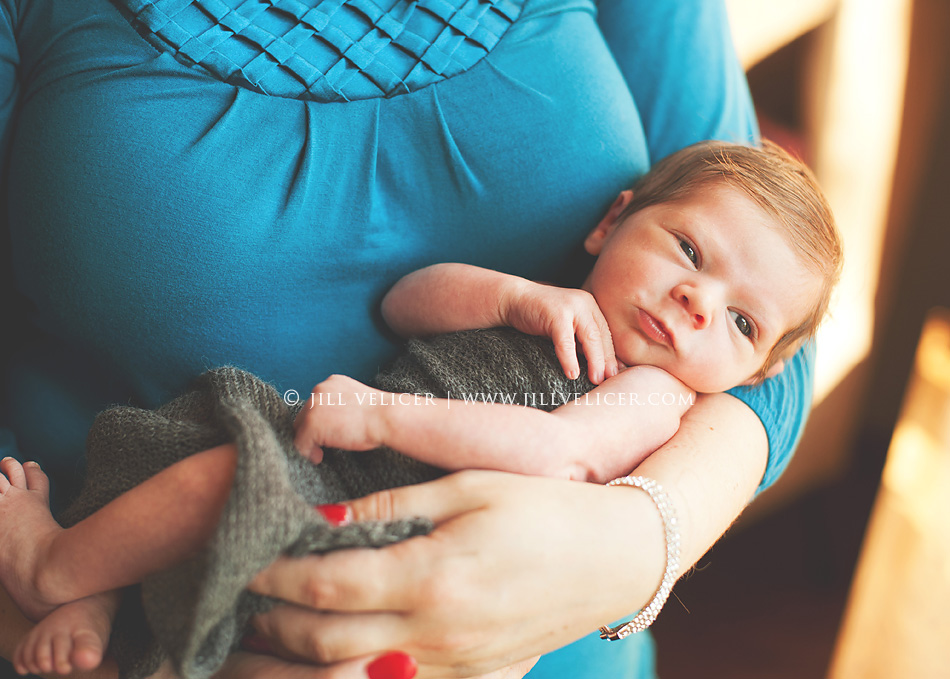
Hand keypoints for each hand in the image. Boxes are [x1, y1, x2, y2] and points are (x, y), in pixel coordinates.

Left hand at [246, 471, 665, 676]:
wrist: (617, 556)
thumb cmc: (545, 508)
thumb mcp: (470, 487)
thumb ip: (392, 507)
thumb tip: (324, 517)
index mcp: (435, 577)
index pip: (328, 583)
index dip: (277, 572)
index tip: (245, 557)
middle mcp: (438, 635)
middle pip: (326, 644)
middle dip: (271, 625)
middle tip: (236, 602)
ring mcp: (457, 668)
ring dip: (293, 672)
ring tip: (253, 651)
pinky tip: (326, 670)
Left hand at [294, 375, 387, 461]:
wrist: (386, 418)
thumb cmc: (379, 414)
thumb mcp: (356, 400)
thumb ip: (340, 404)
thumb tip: (333, 421)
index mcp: (331, 382)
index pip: (315, 404)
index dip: (319, 420)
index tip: (326, 431)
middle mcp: (319, 390)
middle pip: (304, 415)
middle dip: (311, 431)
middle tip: (320, 446)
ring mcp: (313, 407)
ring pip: (300, 428)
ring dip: (308, 442)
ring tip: (319, 452)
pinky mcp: (312, 424)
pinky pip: (301, 443)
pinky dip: (307, 452)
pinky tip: (319, 457)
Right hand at [502, 282, 616, 383]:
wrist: (514, 299)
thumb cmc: (540, 316)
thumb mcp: (566, 327)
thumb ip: (581, 339)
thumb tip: (600, 365)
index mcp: (590, 306)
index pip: (606, 333)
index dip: (611, 355)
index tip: (615, 374)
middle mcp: (585, 303)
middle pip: (601, 336)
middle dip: (606, 360)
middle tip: (609, 380)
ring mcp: (571, 307)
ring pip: (589, 338)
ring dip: (594, 362)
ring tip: (596, 380)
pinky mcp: (556, 314)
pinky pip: (566, 342)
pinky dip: (569, 360)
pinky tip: (572, 374)